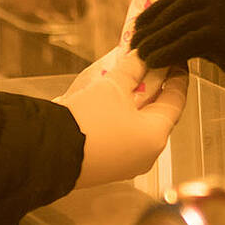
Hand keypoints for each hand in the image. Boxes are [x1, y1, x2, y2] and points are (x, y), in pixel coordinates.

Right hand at [54, 48, 188, 186]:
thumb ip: (132, 68)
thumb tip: (143, 55)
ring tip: (133, 81)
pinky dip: (125, 120)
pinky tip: (115, 104)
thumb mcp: (112, 87)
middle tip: (153, 67)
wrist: (48, 153)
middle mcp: (147, 155)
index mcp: (156, 136)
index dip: (177, 77)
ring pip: (141, 127)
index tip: (176, 61)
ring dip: (139, 104)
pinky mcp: (109, 168)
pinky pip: (125, 139)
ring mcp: (128, 165)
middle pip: (159, 114)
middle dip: (156, 89)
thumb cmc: (86, 122)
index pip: (176, 100)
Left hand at [132, 0, 224, 96]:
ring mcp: (224, 13)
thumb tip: (172, 41)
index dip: (157, 11)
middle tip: (133, 41)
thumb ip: (204, 32)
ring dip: (154, 40)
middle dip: (151, 24)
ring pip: (178, 23)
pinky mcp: (223, 32)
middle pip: (176, 7)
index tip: (140, 25)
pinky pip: (185, 41)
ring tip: (139, 55)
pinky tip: (153, 63)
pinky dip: (166, 52)